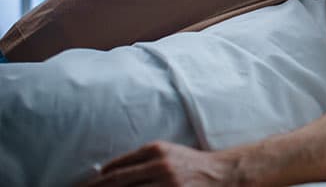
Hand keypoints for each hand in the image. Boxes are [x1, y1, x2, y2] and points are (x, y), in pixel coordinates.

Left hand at [81, 141, 237, 186]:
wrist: (224, 174)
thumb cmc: (191, 165)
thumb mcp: (166, 154)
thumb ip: (139, 160)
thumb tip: (104, 173)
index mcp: (155, 150)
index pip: (115, 169)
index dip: (94, 183)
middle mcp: (160, 165)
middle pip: (117, 183)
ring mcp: (168, 184)